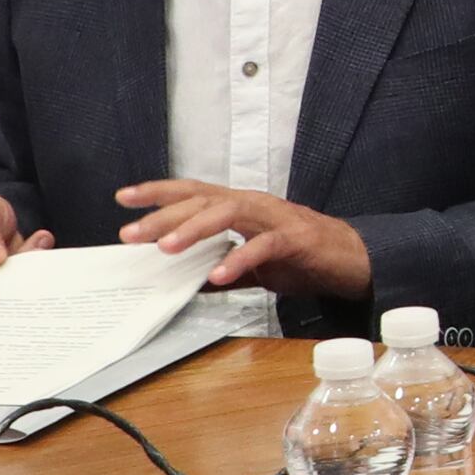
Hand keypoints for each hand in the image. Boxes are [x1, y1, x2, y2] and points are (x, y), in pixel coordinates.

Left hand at [110, 182, 370, 298]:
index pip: (192, 192)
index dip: (158, 193)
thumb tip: (189, 282)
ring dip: (194, 229)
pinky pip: (263, 246)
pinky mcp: (296, 238)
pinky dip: (240, 259)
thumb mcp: (254, 264)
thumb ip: (223, 267)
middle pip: (202, 201)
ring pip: (227, 213)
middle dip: (163, 216)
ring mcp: (275, 218)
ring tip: (166, 248)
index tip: (123, 198)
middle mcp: (253, 204)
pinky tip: (220, 276)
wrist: (351, 259)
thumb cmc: (301, 256)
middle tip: (132, 233)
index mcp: (240, 206)